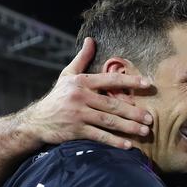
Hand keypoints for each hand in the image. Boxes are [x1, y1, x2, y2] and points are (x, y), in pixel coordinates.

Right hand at [22, 37, 152, 148]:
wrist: (36, 121)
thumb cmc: (57, 97)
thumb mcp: (67, 75)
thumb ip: (82, 59)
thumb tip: (91, 40)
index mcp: (81, 82)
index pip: (110, 80)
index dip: (130, 81)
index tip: (148, 84)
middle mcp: (80, 97)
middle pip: (112, 104)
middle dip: (134, 112)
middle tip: (150, 118)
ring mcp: (78, 114)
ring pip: (108, 121)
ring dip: (128, 127)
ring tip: (144, 131)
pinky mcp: (76, 130)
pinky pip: (99, 136)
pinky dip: (114, 141)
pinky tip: (127, 146)